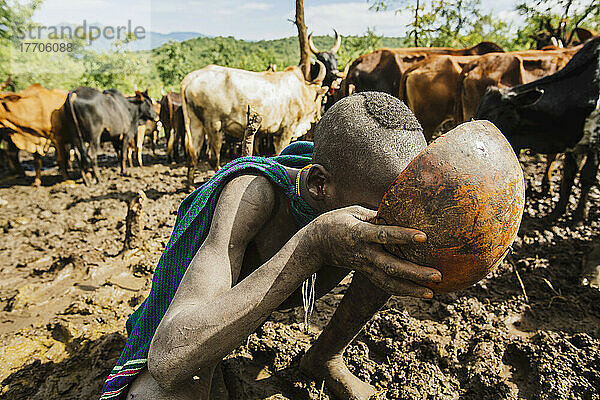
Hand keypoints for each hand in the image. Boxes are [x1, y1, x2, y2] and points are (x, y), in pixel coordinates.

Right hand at [311, 206, 440, 297]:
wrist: (317, 244)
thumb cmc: (338, 221)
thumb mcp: (354, 211)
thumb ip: (376, 214)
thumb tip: (401, 210)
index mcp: (359, 234)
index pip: (384, 235)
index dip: (403, 237)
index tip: (423, 237)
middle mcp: (363, 253)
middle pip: (390, 267)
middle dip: (414, 273)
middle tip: (437, 275)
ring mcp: (364, 266)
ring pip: (388, 282)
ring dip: (411, 289)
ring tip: (432, 293)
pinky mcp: (366, 273)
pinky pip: (385, 285)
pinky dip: (403, 291)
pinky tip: (421, 292)